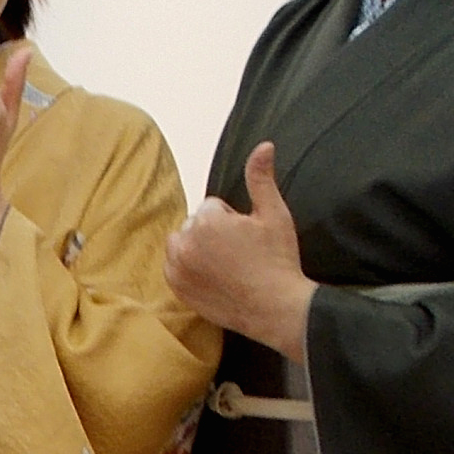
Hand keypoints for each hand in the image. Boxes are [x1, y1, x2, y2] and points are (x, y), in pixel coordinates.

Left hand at [163, 141, 314, 358]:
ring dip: (197, 248)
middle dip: (213, 233)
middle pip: (195, 225)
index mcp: (206, 221)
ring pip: (182, 244)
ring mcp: (178, 268)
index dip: (234, 221)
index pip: (212, 208)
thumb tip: (264, 145)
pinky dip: (188, 268)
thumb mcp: (274, 214)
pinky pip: (175, 267)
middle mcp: (186, 243)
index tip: (248, 239)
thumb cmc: (278, 260)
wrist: (276, 308)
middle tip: (240, 254)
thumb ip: (261, 178)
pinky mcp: (177, 288)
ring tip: (226, 265)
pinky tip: (213, 277)